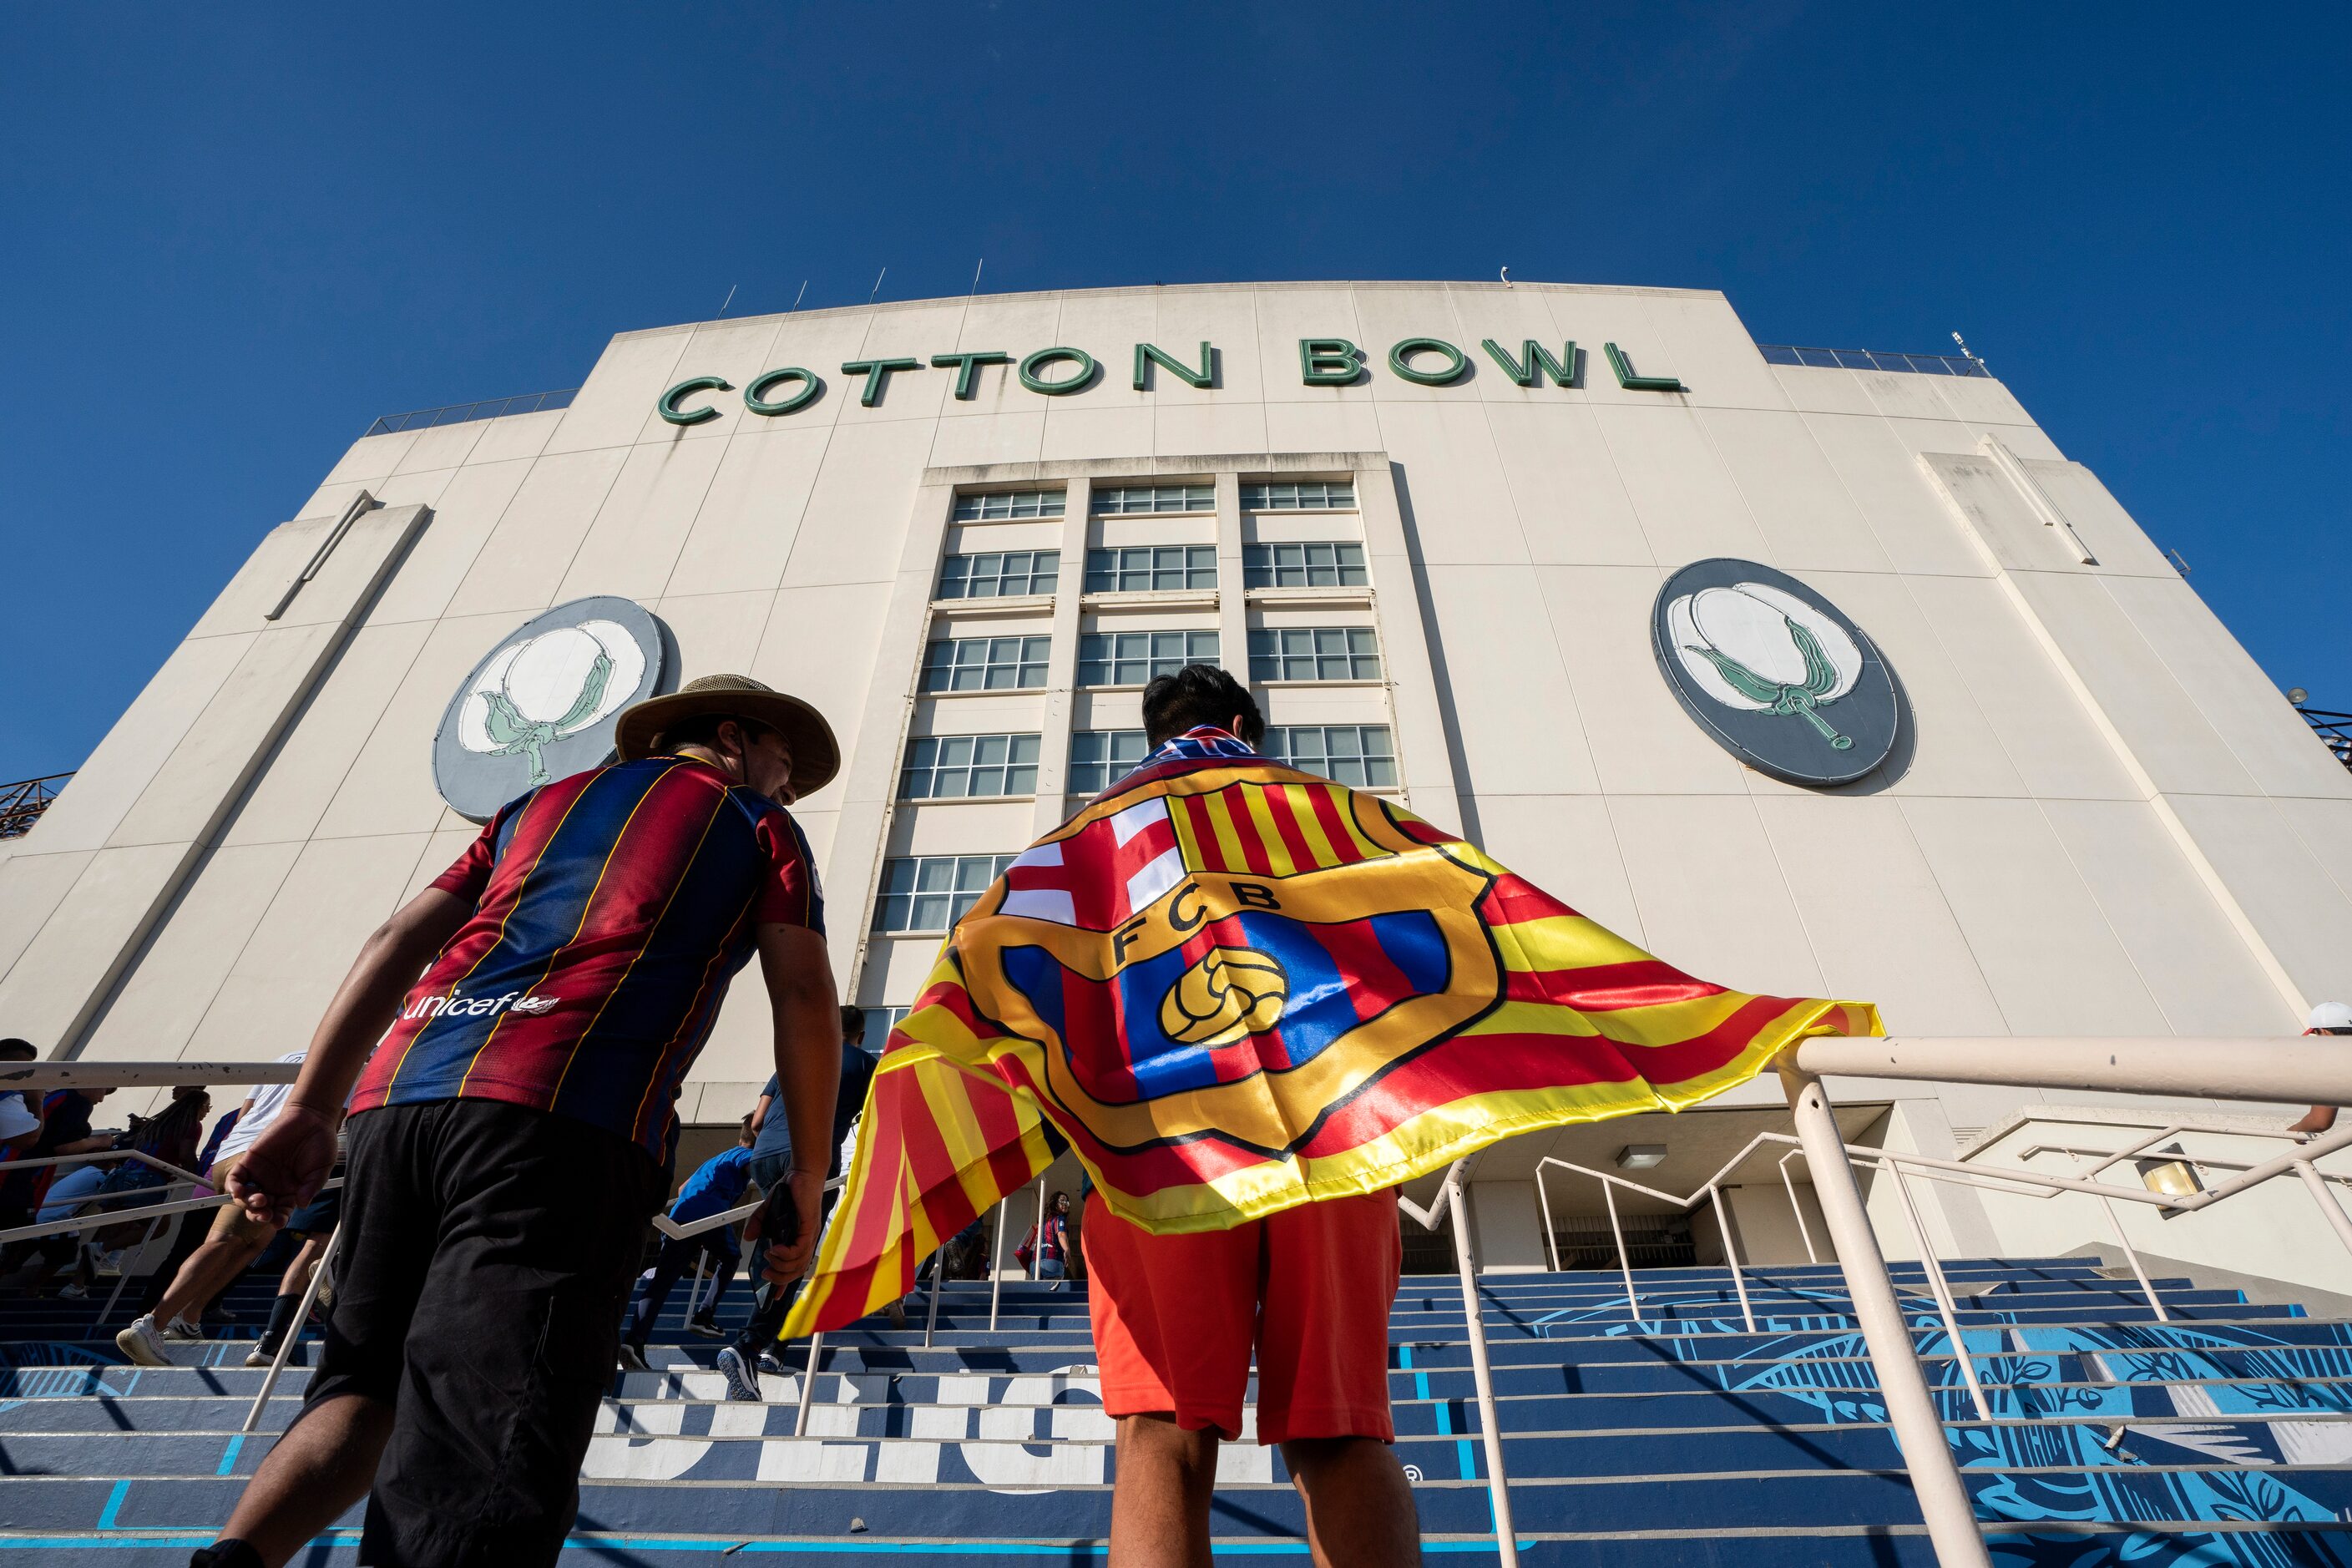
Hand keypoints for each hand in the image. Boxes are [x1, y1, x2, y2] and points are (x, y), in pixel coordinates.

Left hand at [227, 1104, 339, 1224]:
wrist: (312, 1118)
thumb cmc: (321, 1143)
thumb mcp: (322, 1169)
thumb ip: (312, 1187)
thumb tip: (302, 1205)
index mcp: (290, 1191)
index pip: (280, 1212)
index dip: (277, 1219)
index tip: (278, 1222)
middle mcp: (273, 1185)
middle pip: (260, 1208)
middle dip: (260, 1215)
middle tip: (265, 1215)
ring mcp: (260, 1174)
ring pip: (246, 1196)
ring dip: (248, 1204)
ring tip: (260, 1200)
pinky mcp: (250, 1160)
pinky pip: (236, 1178)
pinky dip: (234, 1186)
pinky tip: (239, 1191)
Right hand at [744, 1169, 825, 1285]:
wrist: (802, 1174)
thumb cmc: (790, 1191)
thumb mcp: (768, 1210)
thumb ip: (758, 1224)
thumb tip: (750, 1238)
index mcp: (798, 1240)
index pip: (794, 1267)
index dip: (784, 1284)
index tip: (774, 1297)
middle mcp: (806, 1241)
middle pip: (797, 1271)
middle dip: (780, 1279)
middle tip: (765, 1275)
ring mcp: (809, 1235)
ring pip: (798, 1263)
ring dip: (781, 1266)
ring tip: (768, 1259)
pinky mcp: (810, 1227)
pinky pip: (799, 1249)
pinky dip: (786, 1254)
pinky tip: (774, 1250)